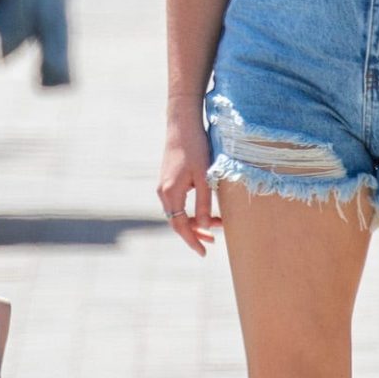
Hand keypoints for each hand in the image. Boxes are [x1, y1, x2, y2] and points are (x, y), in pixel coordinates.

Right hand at [156, 112, 219, 255]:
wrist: (182, 125)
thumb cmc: (196, 148)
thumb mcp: (204, 177)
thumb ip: (204, 203)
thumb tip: (204, 226)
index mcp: (171, 193)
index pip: (180, 226)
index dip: (192, 240)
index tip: (204, 252)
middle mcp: (163, 192)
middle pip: (177, 222)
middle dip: (195, 233)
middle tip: (213, 241)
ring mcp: (164, 186)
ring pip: (178, 213)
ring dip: (195, 221)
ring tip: (216, 225)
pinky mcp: (168, 180)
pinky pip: (178, 203)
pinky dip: (190, 210)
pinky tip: (205, 210)